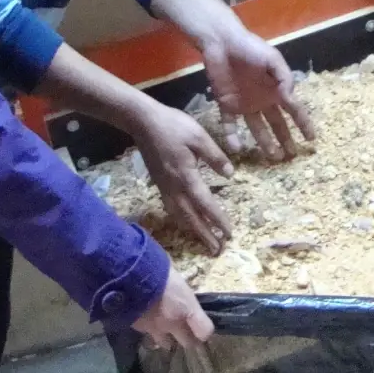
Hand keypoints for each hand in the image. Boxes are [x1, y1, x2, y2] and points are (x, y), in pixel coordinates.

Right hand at [132, 269, 212, 347]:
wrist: (130, 277)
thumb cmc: (159, 270)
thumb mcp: (178, 280)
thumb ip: (183, 294)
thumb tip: (184, 297)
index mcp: (187, 308)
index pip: (205, 331)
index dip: (204, 332)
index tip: (203, 330)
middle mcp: (174, 323)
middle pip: (187, 343)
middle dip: (188, 339)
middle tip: (186, 333)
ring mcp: (156, 328)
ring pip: (166, 344)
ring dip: (168, 339)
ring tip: (166, 331)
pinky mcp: (139, 329)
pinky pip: (148, 335)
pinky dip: (150, 332)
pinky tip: (148, 323)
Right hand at [133, 104, 233, 253]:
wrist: (143, 122)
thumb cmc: (174, 126)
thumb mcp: (200, 137)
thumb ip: (215, 157)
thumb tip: (230, 175)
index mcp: (186, 177)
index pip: (205, 205)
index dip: (218, 220)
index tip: (229, 234)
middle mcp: (174, 187)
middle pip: (191, 218)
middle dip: (204, 235)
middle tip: (217, 250)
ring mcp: (164, 187)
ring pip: (179, 216)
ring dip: (193, 230)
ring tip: (205, 242)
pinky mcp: (159, 183)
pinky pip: (172, 209)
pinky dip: (181, 220)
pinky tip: (186, 221)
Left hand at [202, 27, 314, 160]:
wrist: (222, 43)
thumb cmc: (250, 48)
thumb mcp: (273, 59)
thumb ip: (284, 79)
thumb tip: (291, 100)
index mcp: (276, 89)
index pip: (294, 110)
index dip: (303, 124)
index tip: (312, 140)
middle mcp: (263, 100)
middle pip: (277, 123)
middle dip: (285, 139)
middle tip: (291, 156)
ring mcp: (245, 104)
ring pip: (257, 128)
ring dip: (264, 142)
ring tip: (272, 157)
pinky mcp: (227, 105)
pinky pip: (230, 125)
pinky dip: (232, 137)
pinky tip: (237, 149)